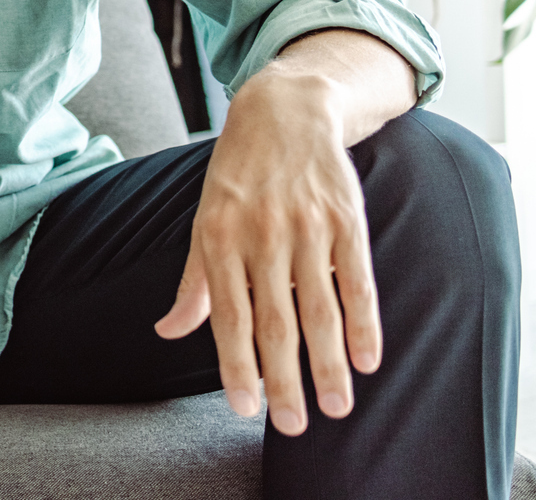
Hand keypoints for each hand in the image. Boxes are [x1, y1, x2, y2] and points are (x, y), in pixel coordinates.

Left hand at [154, 70, 377, 435]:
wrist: (285, 110)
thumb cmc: (238, 177)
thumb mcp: (204, 221)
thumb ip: (194, 281)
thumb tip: (167, 331)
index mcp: (218, 238)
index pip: (226, 315)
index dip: (236, 365)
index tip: (245, 410)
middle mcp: (261, 235)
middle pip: (275, 321)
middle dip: (284, 378)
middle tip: (293, 426)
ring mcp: (306, 226)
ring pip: (319, 308)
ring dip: (329, 363)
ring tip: (337, 406)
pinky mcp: (347, 218)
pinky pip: (357, 279)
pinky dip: (365, 322)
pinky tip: (368, 360)